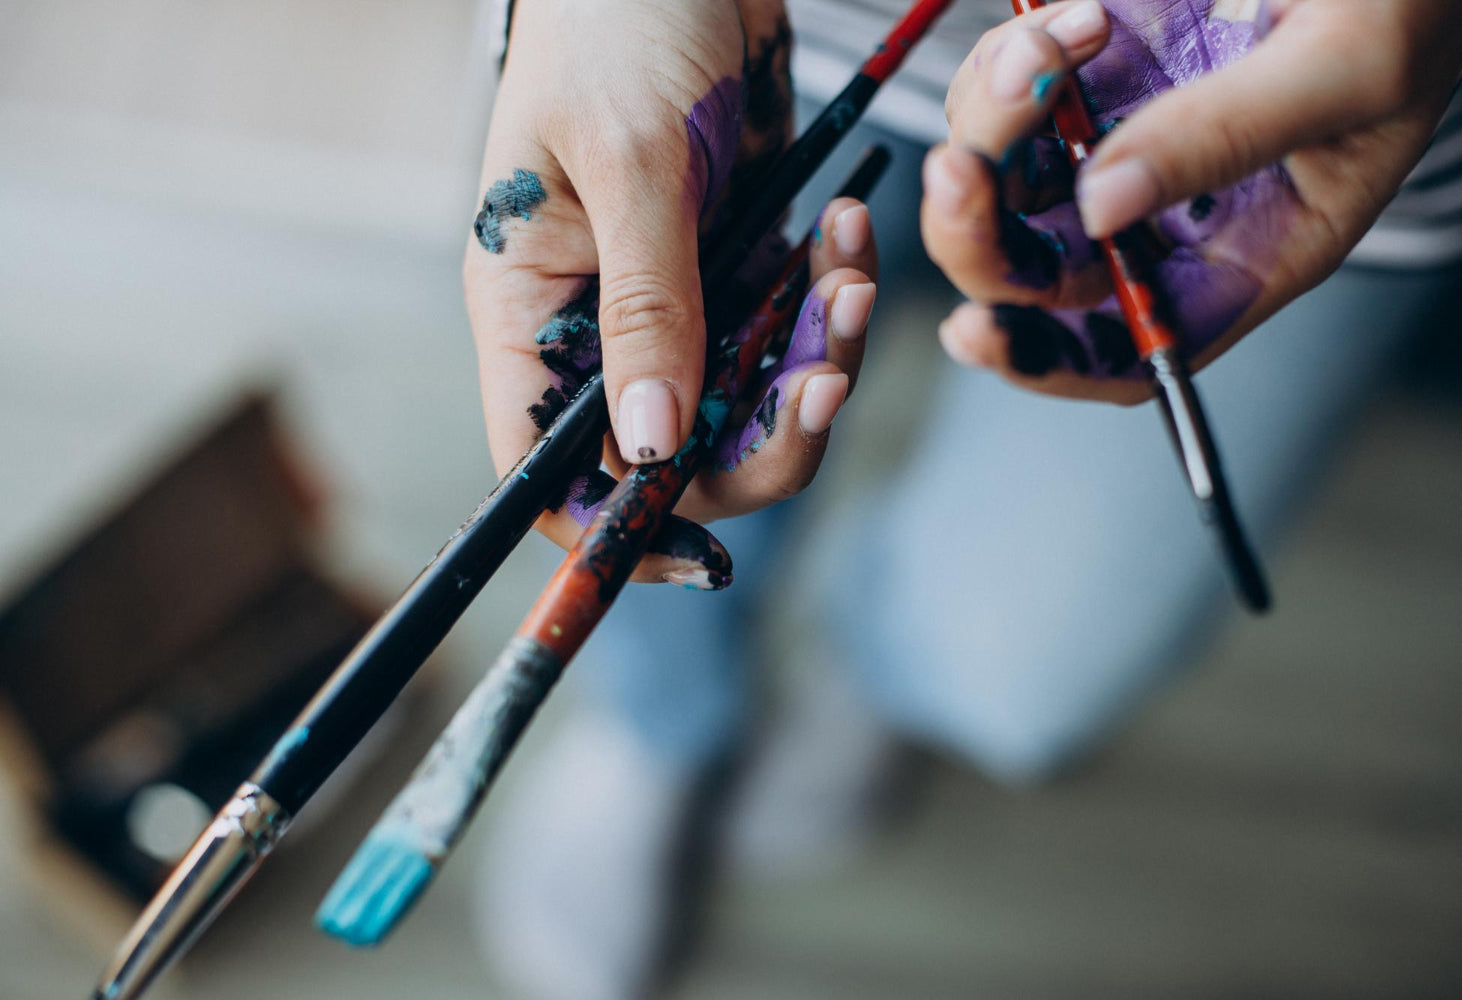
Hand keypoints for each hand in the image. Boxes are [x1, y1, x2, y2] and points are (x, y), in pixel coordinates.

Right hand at [465, 0, 879, 586]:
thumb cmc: (620, 17)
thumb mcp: (634, 160)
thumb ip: (648, 306)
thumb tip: (653, 451)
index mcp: (530, 311)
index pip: (550, 471)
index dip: (614, 530)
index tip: (698, 555)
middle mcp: (597, 322)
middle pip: (677, 453)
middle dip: (767, 430)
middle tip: (831, 367)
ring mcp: (673, 295)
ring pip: (751, 395)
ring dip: (817, 356)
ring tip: (852, 275)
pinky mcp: (735, 259)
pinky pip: (792, 326)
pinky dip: (830, 297)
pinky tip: (845, 234)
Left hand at [922, 0, 1461, 402]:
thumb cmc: (1407, 6)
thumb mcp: (1346, 71)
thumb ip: (1226, 135)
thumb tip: (1101, 206)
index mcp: (1239, 256)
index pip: (1122, 352)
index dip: (1043, 360)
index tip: (982, 331)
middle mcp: (1163, 214)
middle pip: (1031, 273)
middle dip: (976, 235)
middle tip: (959, 169)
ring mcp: (1117, 140)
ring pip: (1000, 182)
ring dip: (989, 124)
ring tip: (1043, 46)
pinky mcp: (1091, 74)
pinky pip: (1004, 95)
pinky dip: (1007, 63)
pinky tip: (1069, 17)